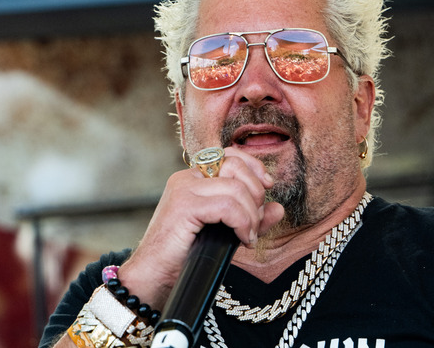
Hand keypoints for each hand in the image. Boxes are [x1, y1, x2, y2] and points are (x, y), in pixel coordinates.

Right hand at [117, 146, 284, 308]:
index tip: (267, 187)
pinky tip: (241, 239)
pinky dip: (242, 223)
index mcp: (193, 178)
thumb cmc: (186, 256)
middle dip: (255, 194)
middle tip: (253, 224)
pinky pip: (228, 206)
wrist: (154, 277)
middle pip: (235, 166)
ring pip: (235, 188)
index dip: (253, 167)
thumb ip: (250, 218)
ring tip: (247, 237)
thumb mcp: (226, 232)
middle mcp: (187, 177)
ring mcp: (184, 189)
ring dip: (250, 215)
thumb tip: (278, 208)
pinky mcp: (184, 205)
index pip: (229, 155)